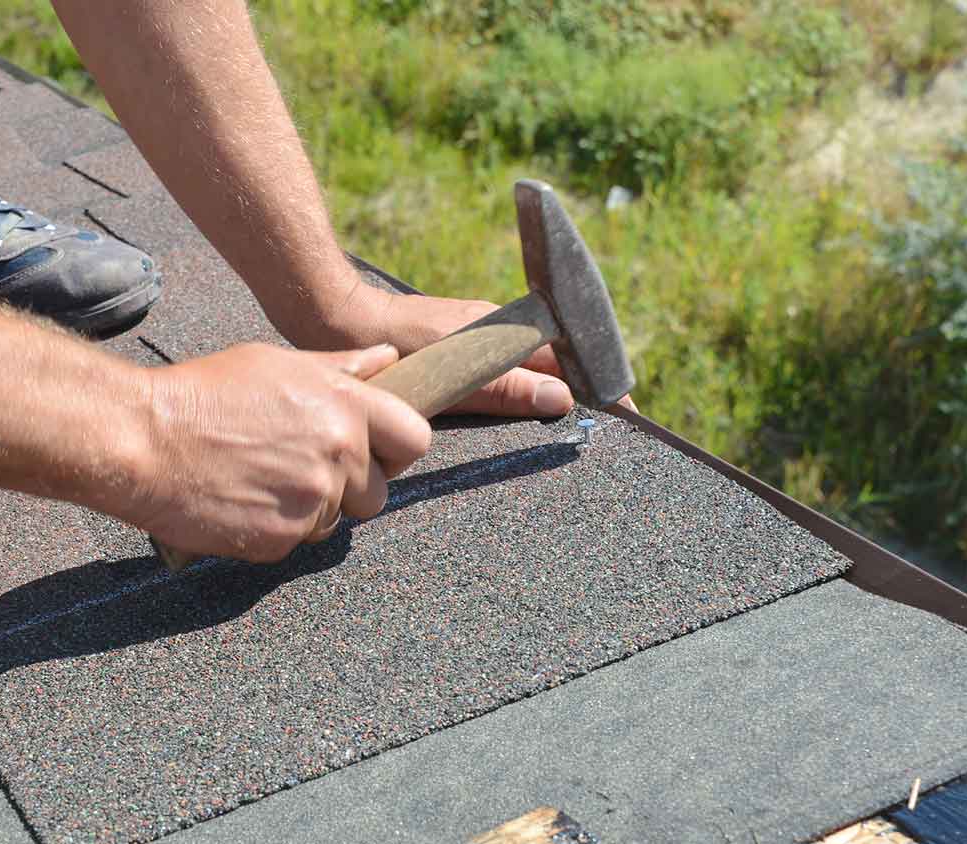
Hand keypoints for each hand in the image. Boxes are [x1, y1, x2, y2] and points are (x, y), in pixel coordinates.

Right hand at [132, 343, 430, 562]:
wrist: (142, 440)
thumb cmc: (204, 393)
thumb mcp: (277, 364)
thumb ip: (341, 368)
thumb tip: (389, 359)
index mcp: (345, 406)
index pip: (415, 439)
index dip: (395, 448)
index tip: (374, 451)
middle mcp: (339, 455)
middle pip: (378, 494)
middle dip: (351, 488)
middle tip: (303, 468)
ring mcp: (312, 501)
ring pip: (335, 519)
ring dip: (310, 508)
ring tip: (262, 478)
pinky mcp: (282, 539)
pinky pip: (297, 540)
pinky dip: (277, 527)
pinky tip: (244, 499)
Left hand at [286, 283, 635, 416]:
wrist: (340, 322)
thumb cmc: (394, 344)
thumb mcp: (456, 373)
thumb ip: (508, 387)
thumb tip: (564, 400)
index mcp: (510, 328)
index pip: (575, 354)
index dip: (604, 384)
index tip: (626, 416)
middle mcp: (502, 330)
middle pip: (562, 361)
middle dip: (590, 390)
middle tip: (611, 428)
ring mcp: (484, 339)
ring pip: (536, 366)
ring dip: (560, 392)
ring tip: (581, 425)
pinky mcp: (463, 351)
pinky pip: (509, 372)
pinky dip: (529, 392)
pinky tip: (530, 415)